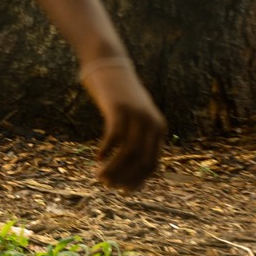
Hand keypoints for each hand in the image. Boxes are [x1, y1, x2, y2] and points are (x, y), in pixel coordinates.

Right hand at [79, 55, 166, 188]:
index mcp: (159, 128)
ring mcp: (137, 115)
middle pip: (141, 162)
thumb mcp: (133, 118)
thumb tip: (126, 170)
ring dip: (113, 169)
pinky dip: (105, 151)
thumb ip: (135, 138)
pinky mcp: (120, 108)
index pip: (152, 164)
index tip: (122, 192)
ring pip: (128, 153)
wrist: (109, 64)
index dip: (137, 181)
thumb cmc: (119, 96)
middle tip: (107, 185)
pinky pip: (114, 137)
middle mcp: (151, 123)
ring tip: (99, 177)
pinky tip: (97, 158)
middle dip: (125, 178)